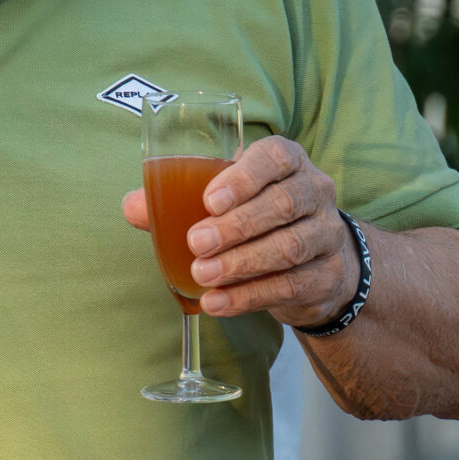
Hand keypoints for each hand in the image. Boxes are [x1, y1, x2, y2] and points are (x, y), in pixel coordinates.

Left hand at [120, 135, 356, 329]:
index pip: (274, 157)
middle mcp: (314, 191)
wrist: (314, 258)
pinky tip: (217, 302)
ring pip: (289, 247)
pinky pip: (289, 286)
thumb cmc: (257, 214)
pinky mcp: (327, 275)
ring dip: (241, 263)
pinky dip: (249, 295)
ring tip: (202, 274)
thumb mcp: (224, 199)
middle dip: (236, 226)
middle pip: (282, 204)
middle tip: (196, 242)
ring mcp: (327, 233)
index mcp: (287, 161)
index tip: (210, 200)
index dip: (244, 177)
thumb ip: (177, 199)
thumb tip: (131, 206)